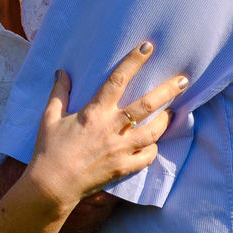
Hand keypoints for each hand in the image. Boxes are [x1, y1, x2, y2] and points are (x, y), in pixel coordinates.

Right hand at [25, 42, 187, 206]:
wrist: (52, 186)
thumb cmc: (48, 150)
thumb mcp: (50, 118)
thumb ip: (59, 93)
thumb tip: (62, 72)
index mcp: (94, 112)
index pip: (117, 80)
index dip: (133, 61)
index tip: (147, 47)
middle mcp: (112, 128)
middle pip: (147, 105)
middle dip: (168, 91)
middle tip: (183, 80)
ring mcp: (120, 149)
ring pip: (153, 132)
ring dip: (166, 121)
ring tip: (173, 111)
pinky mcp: (123, 168)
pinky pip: (147, 157)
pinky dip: (153, 149)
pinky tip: (154, 143)